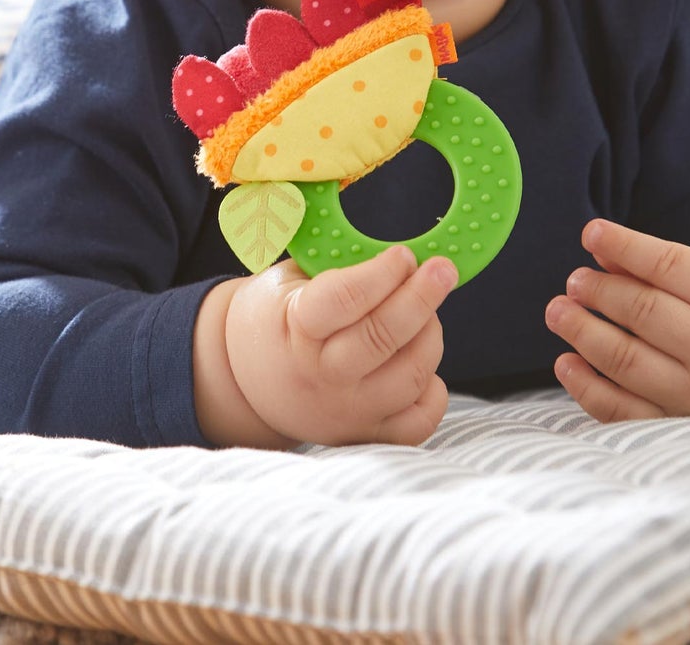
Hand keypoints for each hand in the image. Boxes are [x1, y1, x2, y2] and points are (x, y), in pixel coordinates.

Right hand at [197, 245, 454, 446]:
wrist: (247, 380)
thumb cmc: (275, 317)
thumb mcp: (289, 280)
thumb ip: (337, 265)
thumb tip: (400, 256)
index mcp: (296, 328)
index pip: (344, 300)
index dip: (381, 274)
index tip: (403, 255)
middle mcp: (321, 376)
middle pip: (383, 338)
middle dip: (421, 298)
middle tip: (442, 270)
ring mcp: (346, 411)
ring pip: (409, 378)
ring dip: (429, 336)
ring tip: (427, 312)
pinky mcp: (366, 434)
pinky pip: (418, 421)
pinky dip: (432, 390)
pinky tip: (422, 362)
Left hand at [544, 219, 689, 422]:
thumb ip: (658, 262)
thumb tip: (598, 249)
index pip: (670, 266)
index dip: (625, 245)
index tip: (590, 232)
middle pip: (645, 313)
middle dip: (599, 292)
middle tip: (574, 281)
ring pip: (629, 363)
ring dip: (583, 334)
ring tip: (558, 311)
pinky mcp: (679, 423)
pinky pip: (626, 413)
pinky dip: (588, 389)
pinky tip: (566, 362)